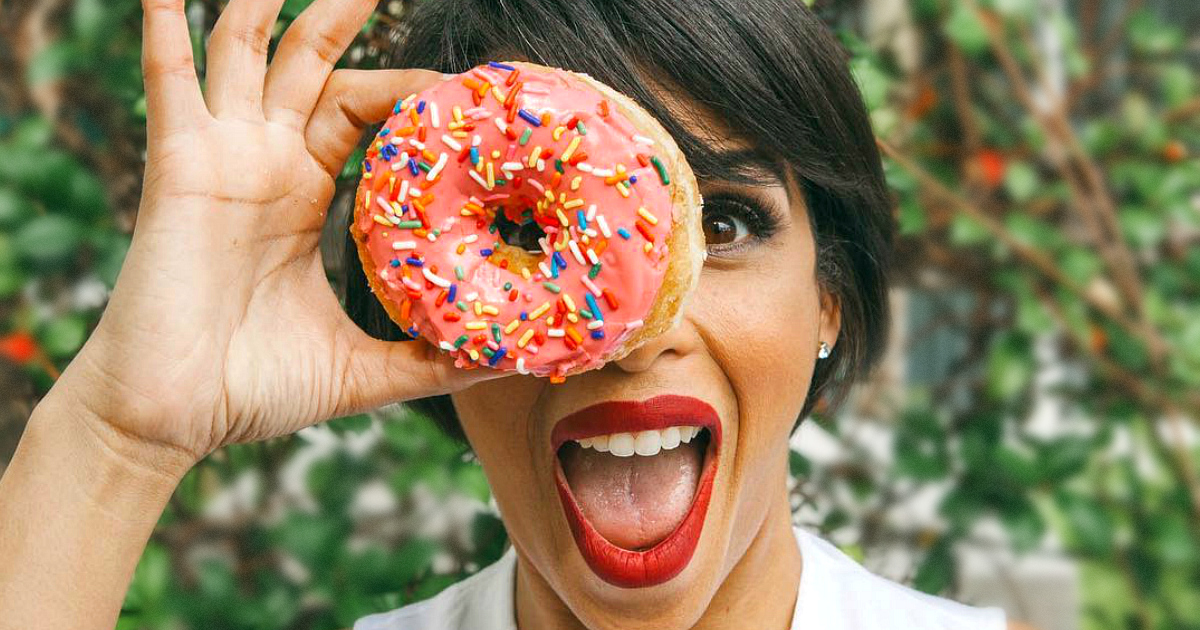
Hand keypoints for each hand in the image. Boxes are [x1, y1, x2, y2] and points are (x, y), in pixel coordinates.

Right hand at [51, 0, 497, 472]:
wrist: (171, 420)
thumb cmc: (252, 389)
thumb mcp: (360, 369)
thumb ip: (428, 361)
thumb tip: (503, 361)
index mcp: (303, 195)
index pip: (364, 115)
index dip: (408, 94)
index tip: (462, 94)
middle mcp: (265, 163)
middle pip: (313, 66)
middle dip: (346, 19)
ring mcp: (221, 157)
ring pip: (249, 52)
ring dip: (273, 4)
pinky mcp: (178, 165)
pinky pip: (169, 81)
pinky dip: (164, 30)